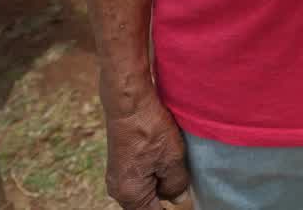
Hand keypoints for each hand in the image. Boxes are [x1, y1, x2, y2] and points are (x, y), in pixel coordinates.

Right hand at [101, 93, 189, 208]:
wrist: (128, 102)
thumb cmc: (148, 129)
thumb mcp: (172, 160)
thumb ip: (177, 185)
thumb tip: (179, 200)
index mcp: (130, 194)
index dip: (170, 209)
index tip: (185, 203)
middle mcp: (118, 189)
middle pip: (147, 204)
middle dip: (166, 196)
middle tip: (184, 183)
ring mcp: (117, 176)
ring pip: (145, 189)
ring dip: (161, 182)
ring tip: (174, 165)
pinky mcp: (120, 163)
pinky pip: (140, 176)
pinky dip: (154, 171)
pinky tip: (164, 156)